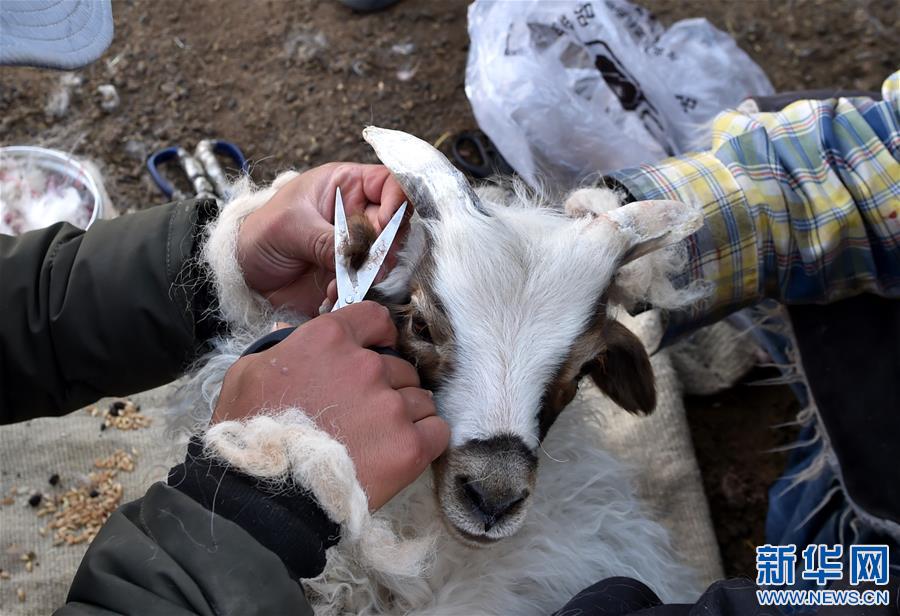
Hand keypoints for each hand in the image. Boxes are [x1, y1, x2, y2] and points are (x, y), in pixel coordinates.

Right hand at [212, 301, 449, 509]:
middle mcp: (367, 366)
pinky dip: (426, 438)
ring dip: (406, 413)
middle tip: (364, 412)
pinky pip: (437, 430)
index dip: (378, 335)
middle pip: (399, 365)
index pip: (375, 318)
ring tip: (380, 437)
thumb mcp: (247, 373)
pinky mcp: (409, 446)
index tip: (376, 349)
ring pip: (421, 398)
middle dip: (387, 384)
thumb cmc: (250, 435)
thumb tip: (294, 332)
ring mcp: (391, 406)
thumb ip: (280, 347)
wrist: (264, 497)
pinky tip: (404, 449)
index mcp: (329, 340)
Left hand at [237, 163, 408, 316]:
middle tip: (368, 260)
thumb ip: (325, 239)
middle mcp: (359, 213)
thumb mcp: (289, 227)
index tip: (387, 222)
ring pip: (387, 256)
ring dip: (371, 272)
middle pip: (396, 223)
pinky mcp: (353, 273)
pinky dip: (357, 290)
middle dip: (386, 244)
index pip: (389, 183)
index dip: (397, 200)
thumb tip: (356, 253)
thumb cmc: (261, 233)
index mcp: (345, 185)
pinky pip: (370, 282)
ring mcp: (358, 245)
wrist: (245, 272)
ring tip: (343, 280)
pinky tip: (333, 292)